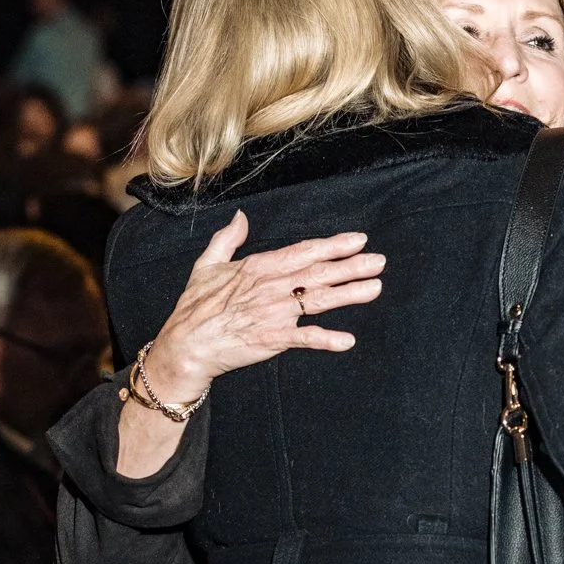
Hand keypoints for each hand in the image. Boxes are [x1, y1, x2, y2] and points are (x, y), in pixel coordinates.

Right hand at [141, 210, 385, 402]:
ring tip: (375, 288)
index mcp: (258, 267)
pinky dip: (325, 340)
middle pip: (318, 273)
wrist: (185, 345)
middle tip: (379, 262)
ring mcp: (273, 314)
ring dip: (349, 294)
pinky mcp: (271, 340)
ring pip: (318, 301)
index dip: (332, 246)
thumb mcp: (206, 265)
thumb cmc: (194, 307)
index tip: (357, 240)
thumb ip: (227, 239)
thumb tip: (240, 217)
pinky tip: (348, 340)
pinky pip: (304, 339)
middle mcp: (270, 287)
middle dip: (351, 266)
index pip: (302, 252)